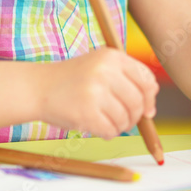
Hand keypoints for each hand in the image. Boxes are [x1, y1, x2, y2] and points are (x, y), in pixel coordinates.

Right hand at [38, 48, 158, 139]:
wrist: (38, 87)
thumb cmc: (74, 80)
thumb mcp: (101, 67)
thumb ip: (128, 80)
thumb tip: (151, 108)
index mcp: (112, 56)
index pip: (146, 80)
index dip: (150, 98)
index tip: (147, 110)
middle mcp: (105, 71)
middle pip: (138, 101)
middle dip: (136, 116)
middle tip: (126, 121)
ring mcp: (95, 92)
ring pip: (125, 118)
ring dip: (121, 126)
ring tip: (109, 122)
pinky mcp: (86, 113)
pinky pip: (110, 130)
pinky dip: (108, 133)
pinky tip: (99, 128)